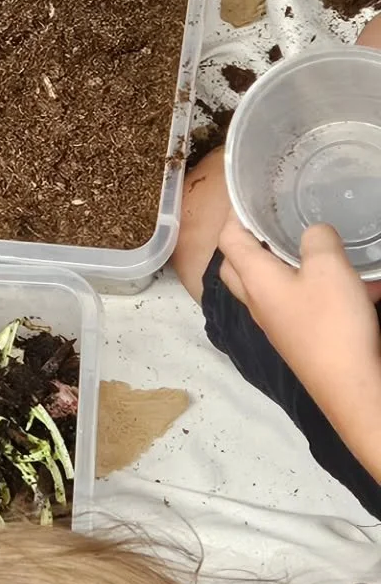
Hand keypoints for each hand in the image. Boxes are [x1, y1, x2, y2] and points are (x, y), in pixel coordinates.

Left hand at [218, 216, 380, 407]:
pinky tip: (355, 286)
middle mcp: (257, 301)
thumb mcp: (329, 269)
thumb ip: (317, 240)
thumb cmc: (332, 324)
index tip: (248, 198)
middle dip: (249, 242)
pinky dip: (317, 289)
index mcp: (254, 279)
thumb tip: (312, 232)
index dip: (234, 215)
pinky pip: (299, 304)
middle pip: (239, 265)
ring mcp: (276, 323)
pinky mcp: (298, 338)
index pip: (228, 239)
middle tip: (273, 224)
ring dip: (285, 265)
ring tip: (315, 249)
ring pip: (269, 285)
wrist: (352, 386)